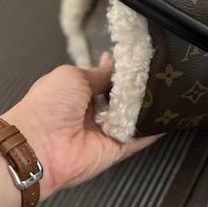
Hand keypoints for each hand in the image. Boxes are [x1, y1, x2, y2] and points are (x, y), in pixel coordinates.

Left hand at [3, 53, 160, 199]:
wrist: (35, 147)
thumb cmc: (47, 106)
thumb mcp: (74, 76)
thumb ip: (101, 73)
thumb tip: (115, 64)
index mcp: (80, 92)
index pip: (110, 78)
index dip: (126, 68)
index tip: (145, 57)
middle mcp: (95, 111)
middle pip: (126, 96)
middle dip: (141, 85)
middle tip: (162, 70)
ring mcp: (107, 131)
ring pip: (136, 115)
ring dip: (150, 103)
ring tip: (171, 86)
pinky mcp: (117, 149)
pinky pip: (140, 138)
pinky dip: (154, 128)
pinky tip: (171, 114)